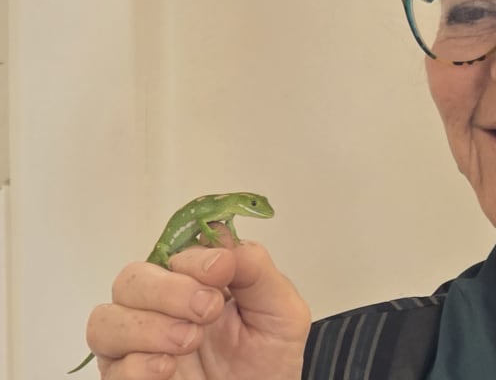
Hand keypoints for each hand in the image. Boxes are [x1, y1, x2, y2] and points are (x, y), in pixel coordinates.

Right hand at [85, 228, 310, 378]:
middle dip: (166, 290)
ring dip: (147, 327)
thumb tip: (220, 238)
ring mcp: (140, 344)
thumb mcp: (282, 309)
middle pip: (130, 279)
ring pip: (106, 320)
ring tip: (189, 342)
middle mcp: (160, 307)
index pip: (174, 250)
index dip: (192, 258)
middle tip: (207, 310)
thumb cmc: (270, 358)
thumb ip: (255, 269)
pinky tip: (169, 369)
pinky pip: (111, 366)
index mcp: (196, 281)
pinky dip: (137, 364)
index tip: (220, 272)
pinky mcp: (129, 378)